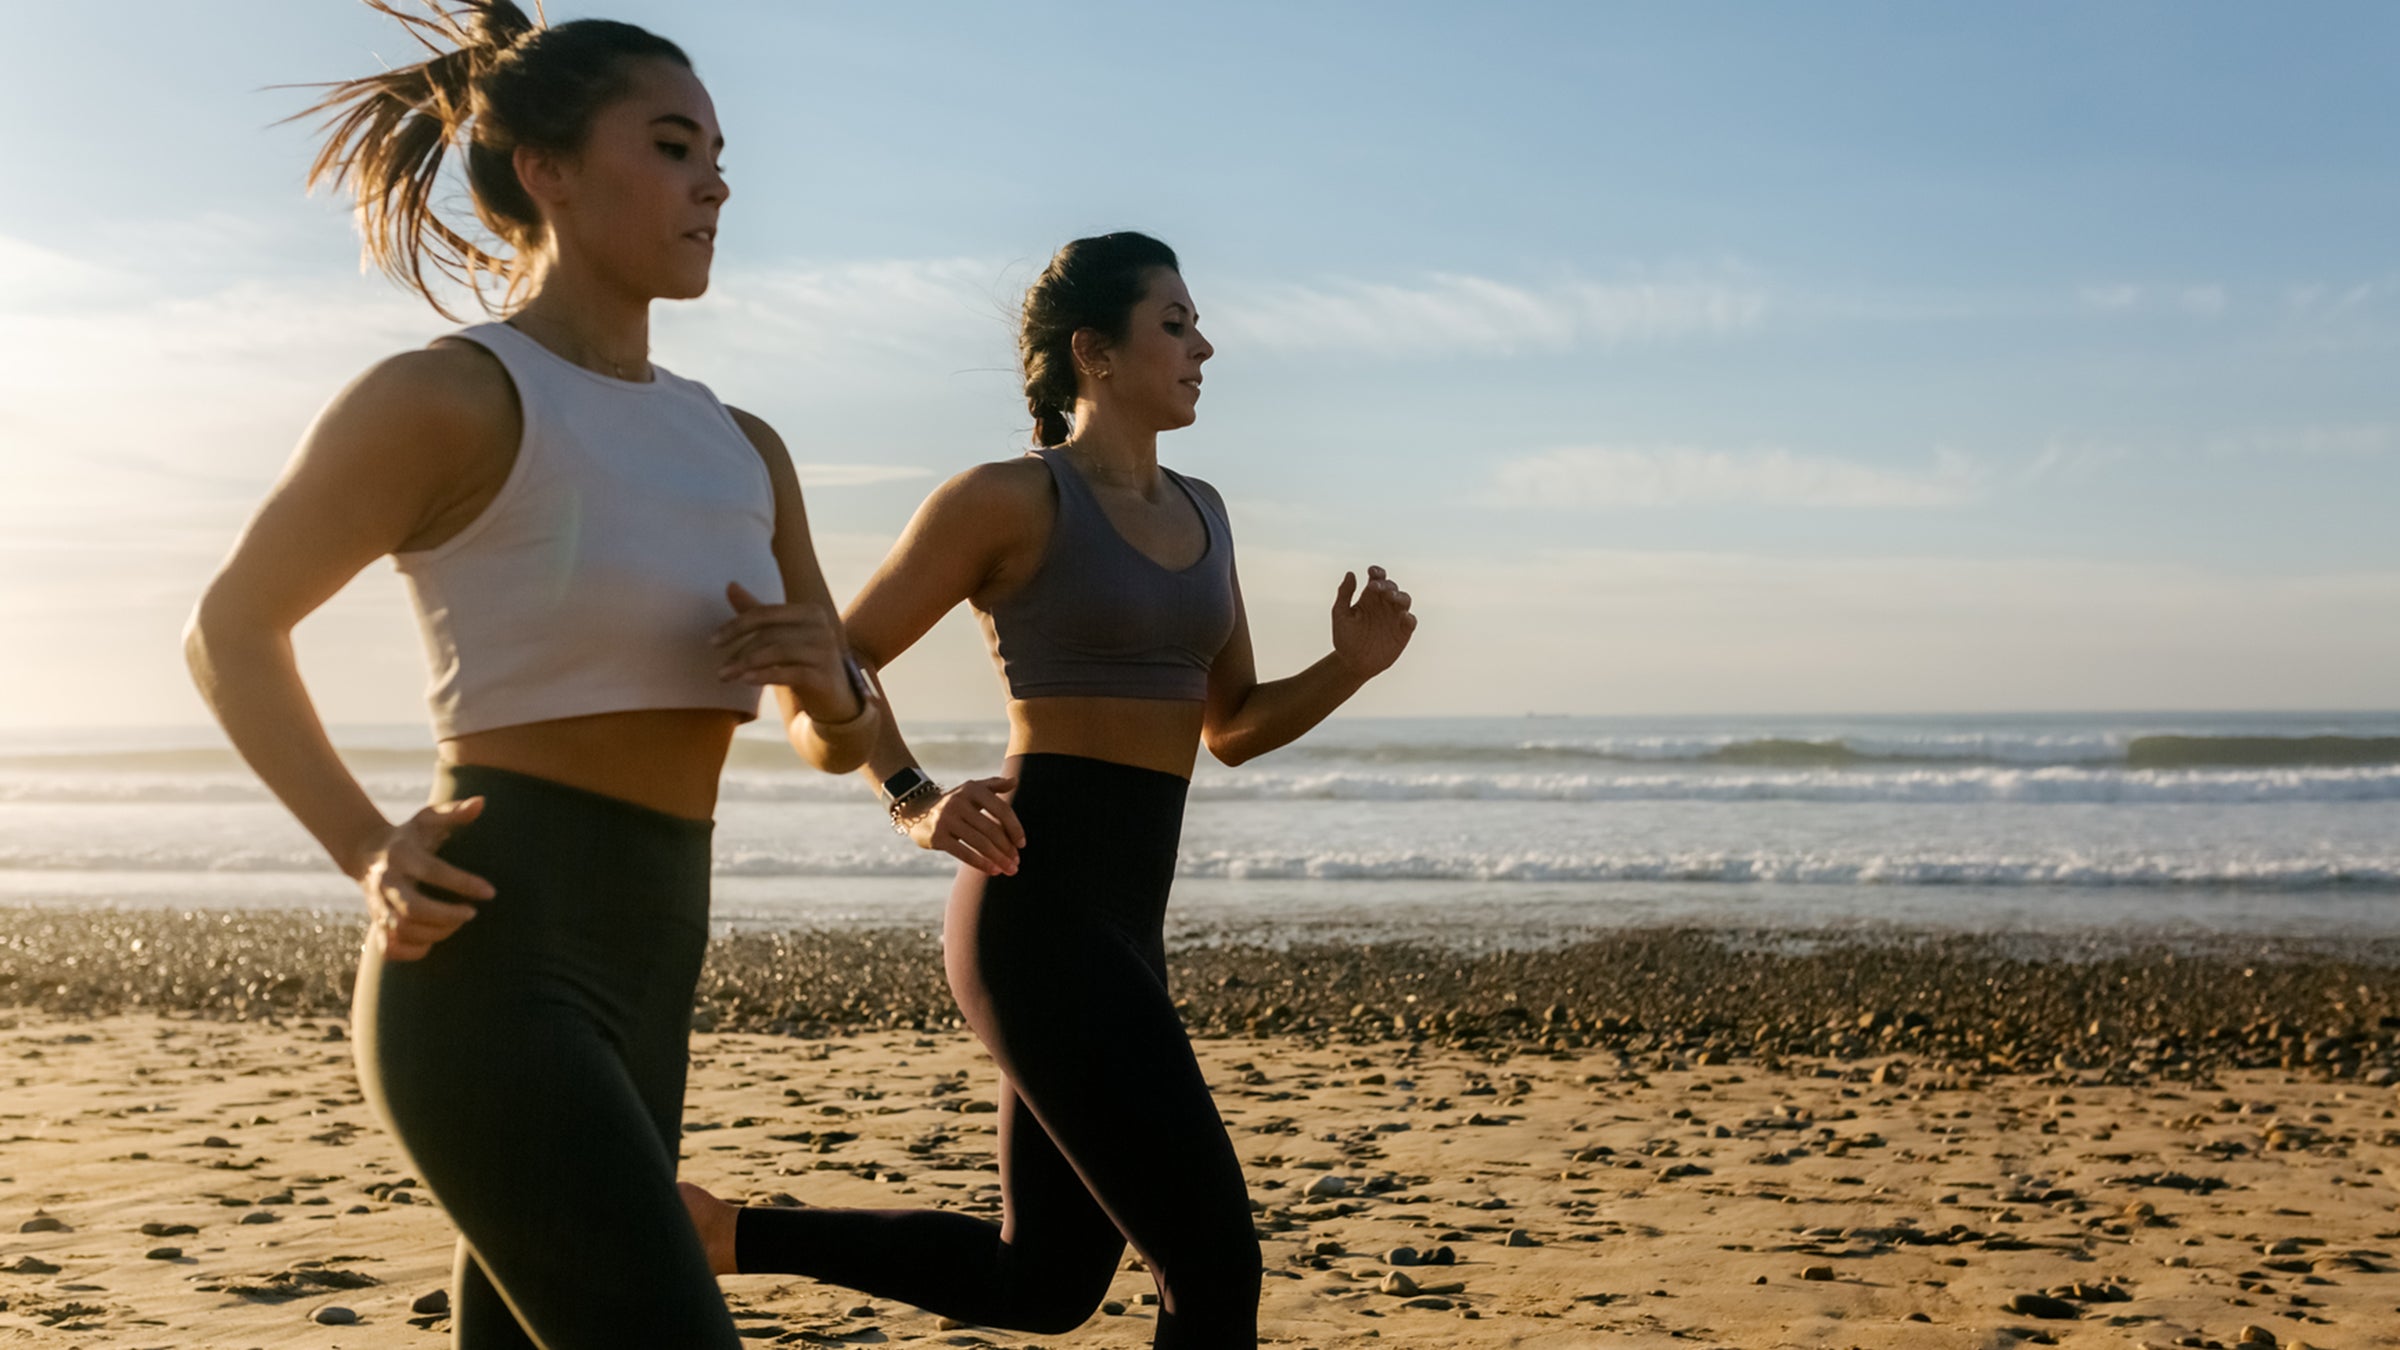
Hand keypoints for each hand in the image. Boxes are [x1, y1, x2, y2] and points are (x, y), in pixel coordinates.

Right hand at [356, 798, 493, 961]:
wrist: (367, 853)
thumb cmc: (411, 835)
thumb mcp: (429, 818)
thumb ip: (455, 811)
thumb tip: (482, 802)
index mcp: (402, 855)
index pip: (433, 872)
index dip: (463, 883)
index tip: (491, 892)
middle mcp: (386, 882)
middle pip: (412, 909)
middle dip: (447, 916)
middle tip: (471, 914)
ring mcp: (377, 906)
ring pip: (402, 930)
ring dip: (436, 933)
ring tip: (457, 922)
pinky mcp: (375, 924)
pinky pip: (390, 949)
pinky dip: (413, 952)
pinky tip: (433, 941)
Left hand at [712, 582, 857, 719]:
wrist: (836, 698)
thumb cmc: (803, 662)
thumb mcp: (781, 636)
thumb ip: (757, 612)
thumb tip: (730, 585)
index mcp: (811, 612)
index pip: (765, 613)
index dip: (736, 626)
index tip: (712, 642)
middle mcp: (823, 627)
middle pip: (771, 633)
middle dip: (740, 651)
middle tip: (720, 670)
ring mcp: (827, 652)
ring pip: (779, 652)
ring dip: (747, 665)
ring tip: (727, 677)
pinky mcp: (826, 676)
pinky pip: (790, 673)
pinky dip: (764, 675)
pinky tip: (745, 681)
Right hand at [904, 775, 1024, 875]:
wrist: (918, 810)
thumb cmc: (955, 802)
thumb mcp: (972, 789)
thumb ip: (995, 785)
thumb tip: (1015, 780)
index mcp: (973, 789)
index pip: (1001, 810)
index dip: (1015, 828)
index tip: (1022, 844)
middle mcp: (959, 802)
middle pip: (991, 829)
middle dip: (1007, 849)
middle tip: (1016, 863)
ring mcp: (947, 819)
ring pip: (980, 843)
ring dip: (998, 859)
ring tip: (1009, 870)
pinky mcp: (937, 836)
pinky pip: (963, 853)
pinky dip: (981, 863)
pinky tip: (992, 871)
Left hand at [1331, 564, 1415, 678]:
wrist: (1352, 664)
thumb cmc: (1345, 638)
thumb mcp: (1340, 615)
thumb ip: (1344, 594)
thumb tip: (1351, 573)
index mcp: (1369, 597)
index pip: (1377, 579)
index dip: (1377, 572)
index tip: (1371, 572)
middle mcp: (1384, 604)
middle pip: (1391, 587)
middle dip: (1386, 585)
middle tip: (1376, 588)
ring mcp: (1395, 617)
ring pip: (1404, 600)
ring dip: (1400, 596)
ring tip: (1391, 597)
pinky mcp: (1403, 632)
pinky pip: (1411, 621)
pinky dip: (1409, 618)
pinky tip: (1403, 616)